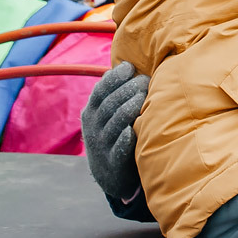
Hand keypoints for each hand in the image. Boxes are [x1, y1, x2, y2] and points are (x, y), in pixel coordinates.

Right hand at [81, 62, 148, 201]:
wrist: (109, 174)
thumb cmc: (114, 134)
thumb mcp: (106, 115)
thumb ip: (115, 94)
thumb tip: (130, 63)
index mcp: (91, 112)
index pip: (100, 90)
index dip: (113, 77)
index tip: (129, 67)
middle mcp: (93, 127)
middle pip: (109, 103)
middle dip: (127, 89)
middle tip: (145, 80)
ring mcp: (101, 145)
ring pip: (115, 122)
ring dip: (129, 108)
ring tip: (144, 97)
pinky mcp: (113, 162)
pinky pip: (119, 149)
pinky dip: (125, 139)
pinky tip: (133, 130)